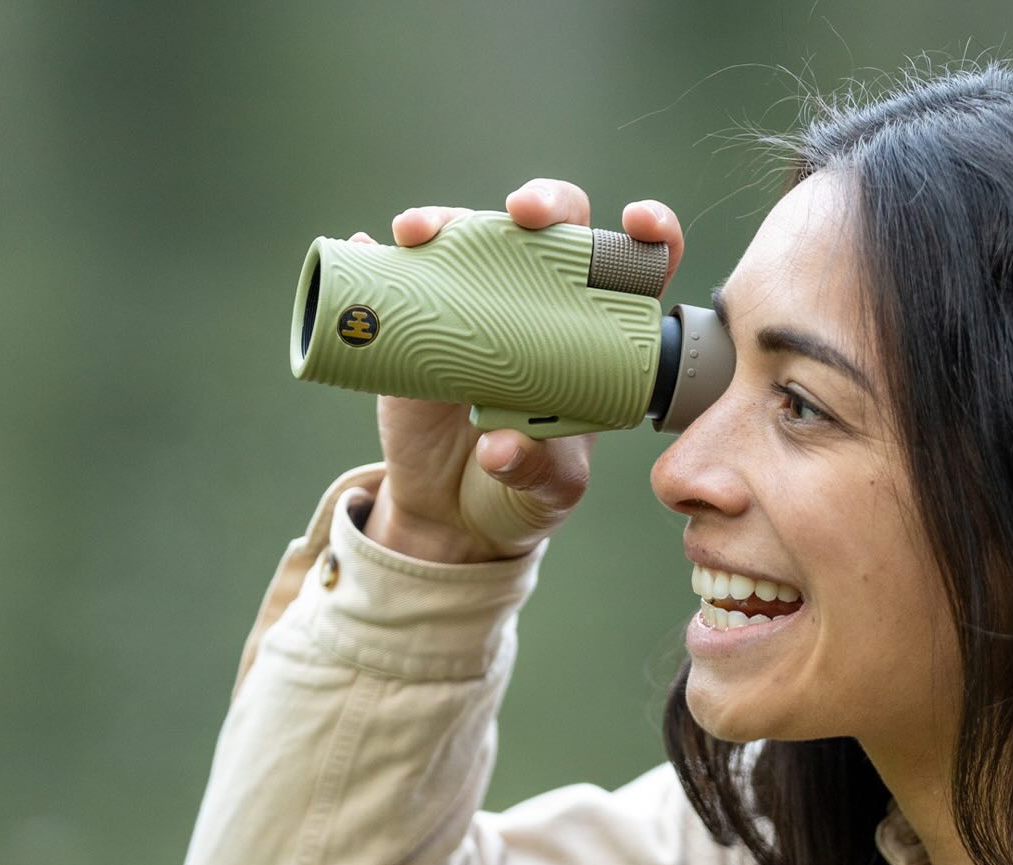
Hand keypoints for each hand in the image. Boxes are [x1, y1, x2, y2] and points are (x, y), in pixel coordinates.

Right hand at [353, 179, 685, 562]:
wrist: (452, 515)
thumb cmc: (524, 491)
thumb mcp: (547, 491)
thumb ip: (536, 471)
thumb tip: (499, 448)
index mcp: (597, 335)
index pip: (634, 268)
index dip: (648, 232)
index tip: (638, 222)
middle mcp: (541, 304)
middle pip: (554, 228)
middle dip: (545, 202)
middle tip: (524, 214)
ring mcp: (477, 305)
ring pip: (472, 236)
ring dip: (448, 220)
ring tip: (417, 233)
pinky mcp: (420, 321)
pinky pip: (400, 274)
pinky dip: (377, 253)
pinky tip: (364, 244)